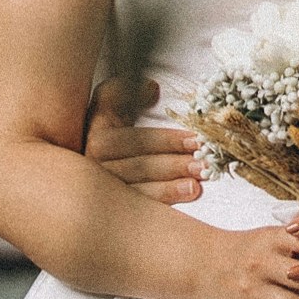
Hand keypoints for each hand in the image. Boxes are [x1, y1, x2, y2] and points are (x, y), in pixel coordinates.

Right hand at [84, 69, 205, 203]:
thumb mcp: (111, 104)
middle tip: (202, 164)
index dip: (166, 140)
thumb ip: (124, 91)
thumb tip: (151, 88)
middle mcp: (95, 168)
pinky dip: (163, 204)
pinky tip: (184, 198)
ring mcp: (105, 192)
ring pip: (138, 191)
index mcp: (98, 137)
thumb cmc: (113, 130)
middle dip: (173, 165)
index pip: (134, 141)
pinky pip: (140, 209)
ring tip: (196, 185)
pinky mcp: (116, 210)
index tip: (194, 139)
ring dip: (170, 188)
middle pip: (138, 168)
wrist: (95, 163)